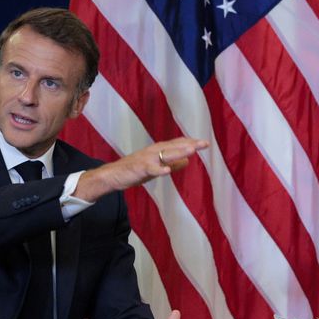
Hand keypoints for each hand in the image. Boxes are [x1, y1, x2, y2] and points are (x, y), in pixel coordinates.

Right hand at [74, 136, 209, 201]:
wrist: (114, 175)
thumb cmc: (135, 170)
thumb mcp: (157, 167)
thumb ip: (172, 164)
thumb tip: (188, 162)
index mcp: (158, 150)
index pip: (177, 144)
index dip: (190, 142)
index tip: (204, 143)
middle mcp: (154, 151)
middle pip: (174, 146)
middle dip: (189, 144)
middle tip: (204, 143)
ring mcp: (146, 159)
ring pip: (165, 154)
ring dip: (178, 152)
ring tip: (191, 151)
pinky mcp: (139, 168)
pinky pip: (151, 169)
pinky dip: (159, 169)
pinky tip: (168, 171)